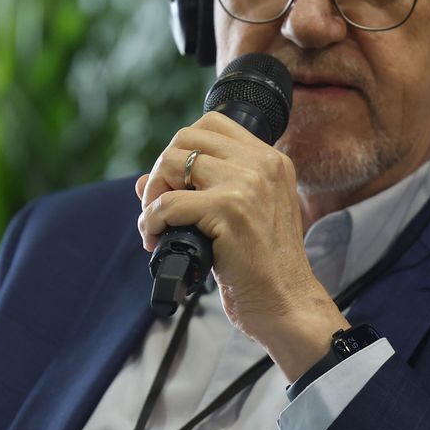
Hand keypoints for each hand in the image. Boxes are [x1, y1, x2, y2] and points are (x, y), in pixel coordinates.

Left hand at [135, 112, 346, 378]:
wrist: (287, 304)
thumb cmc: (263, 269)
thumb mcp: (240, 218)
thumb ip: (200, 191)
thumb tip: (142, 181)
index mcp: (271, 161)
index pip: (212, 124)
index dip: (183, 149)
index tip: (177, 185)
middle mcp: (262, 165)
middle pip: (186, 137)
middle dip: (162, 170)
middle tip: (160, 208)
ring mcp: (247, 185)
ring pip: (173, 163)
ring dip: (153, 196)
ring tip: (157, 226)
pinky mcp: (229, 211)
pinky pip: (167, 204)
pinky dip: (152, 222)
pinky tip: (157, 242)